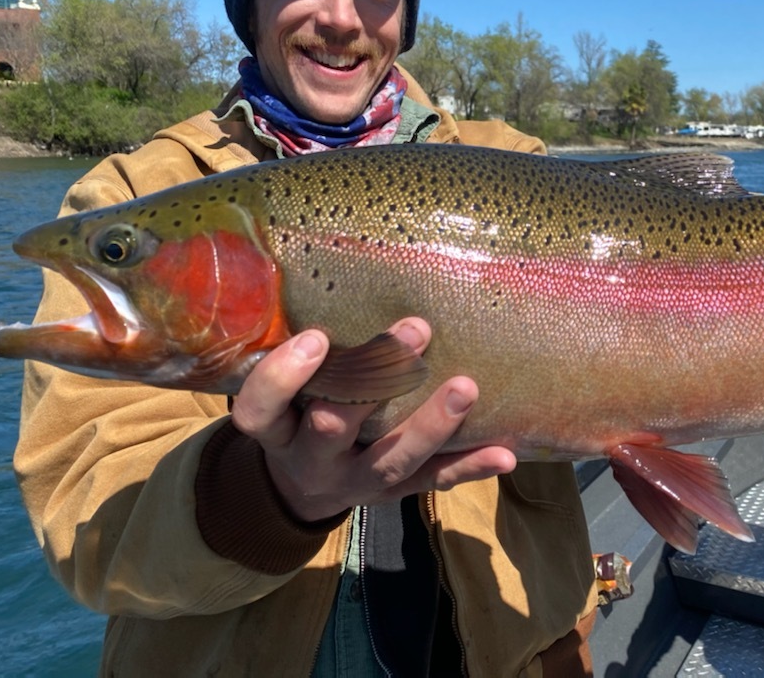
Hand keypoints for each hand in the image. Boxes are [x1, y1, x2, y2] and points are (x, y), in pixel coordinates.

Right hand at [231, 318, 516, 522]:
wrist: (300, 490)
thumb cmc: (295, 413)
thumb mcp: (281, 392)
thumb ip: (302, 353)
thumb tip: (337, 269)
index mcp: (277, 431)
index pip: (260, 411)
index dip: (284, 377)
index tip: (317, 336)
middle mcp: (312, 461)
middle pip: (333, 429)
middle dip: (371, 383)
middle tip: (415, 330)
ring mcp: (355, 482)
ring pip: (391, 460)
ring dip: (431, 423)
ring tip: (466, 387)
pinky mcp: (394, 493)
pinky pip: (432, 482)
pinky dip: (469, 467)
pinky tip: (504, 454)